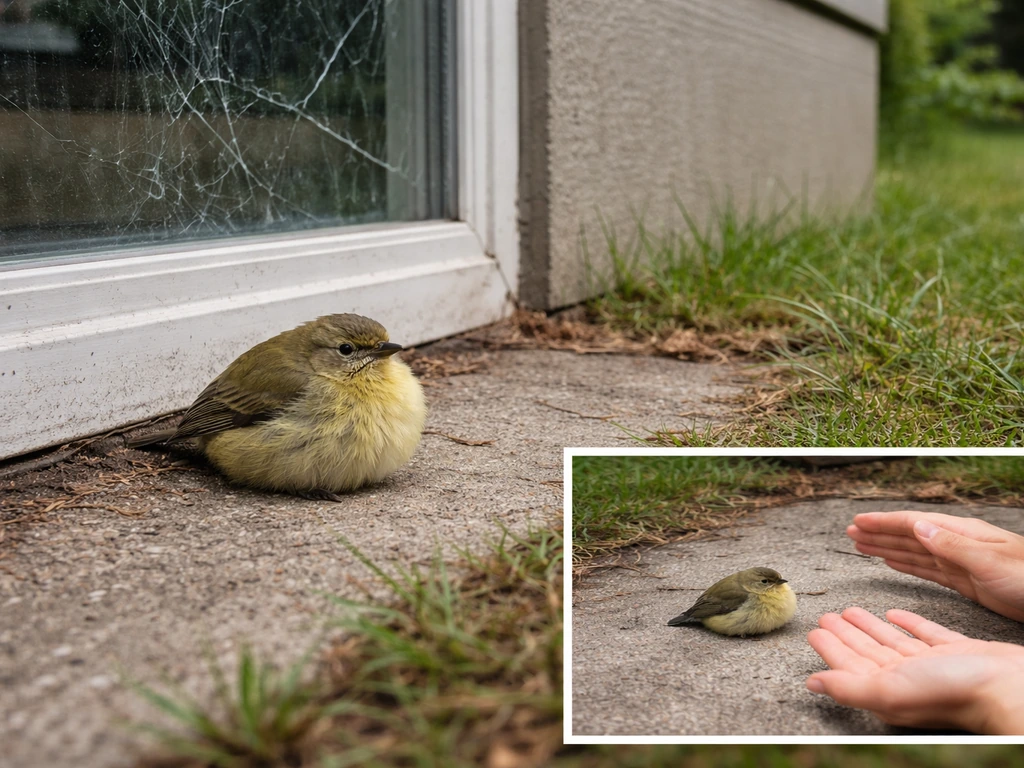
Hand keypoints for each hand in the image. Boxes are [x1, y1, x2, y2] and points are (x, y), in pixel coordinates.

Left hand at [807, 607, 1023, 733]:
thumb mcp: (890, 689)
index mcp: (889, 688)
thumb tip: (812, 685)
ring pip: (893, 643)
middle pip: (868, 652)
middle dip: (846, 635)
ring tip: (850, 611)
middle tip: (826, 616)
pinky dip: (908, 623)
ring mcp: (933, 666)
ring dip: (870, 628)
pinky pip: (925, 635)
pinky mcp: (957, 653)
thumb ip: (850, 686)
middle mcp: (909, 679)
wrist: (1010, 686)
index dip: (830, 648)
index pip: (850, 664)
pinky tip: (895, 613)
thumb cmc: (952, 691)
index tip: (813, 631)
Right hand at [847, 511, 1023, 621]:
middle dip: (879, 533)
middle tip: (850, 533)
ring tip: (863, 546)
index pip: (914, 524)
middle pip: (910, 535)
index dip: (884, 523)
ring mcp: (962, 562)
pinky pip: (928, 570)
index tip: (857, 523)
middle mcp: (958, 544)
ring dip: (888, 548)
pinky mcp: (967, 582)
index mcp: (962, 534)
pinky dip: (907, 565)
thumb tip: (917, 526)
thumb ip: (952, 545)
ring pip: (915, 552)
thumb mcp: (990, 562)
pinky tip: (894, 562)